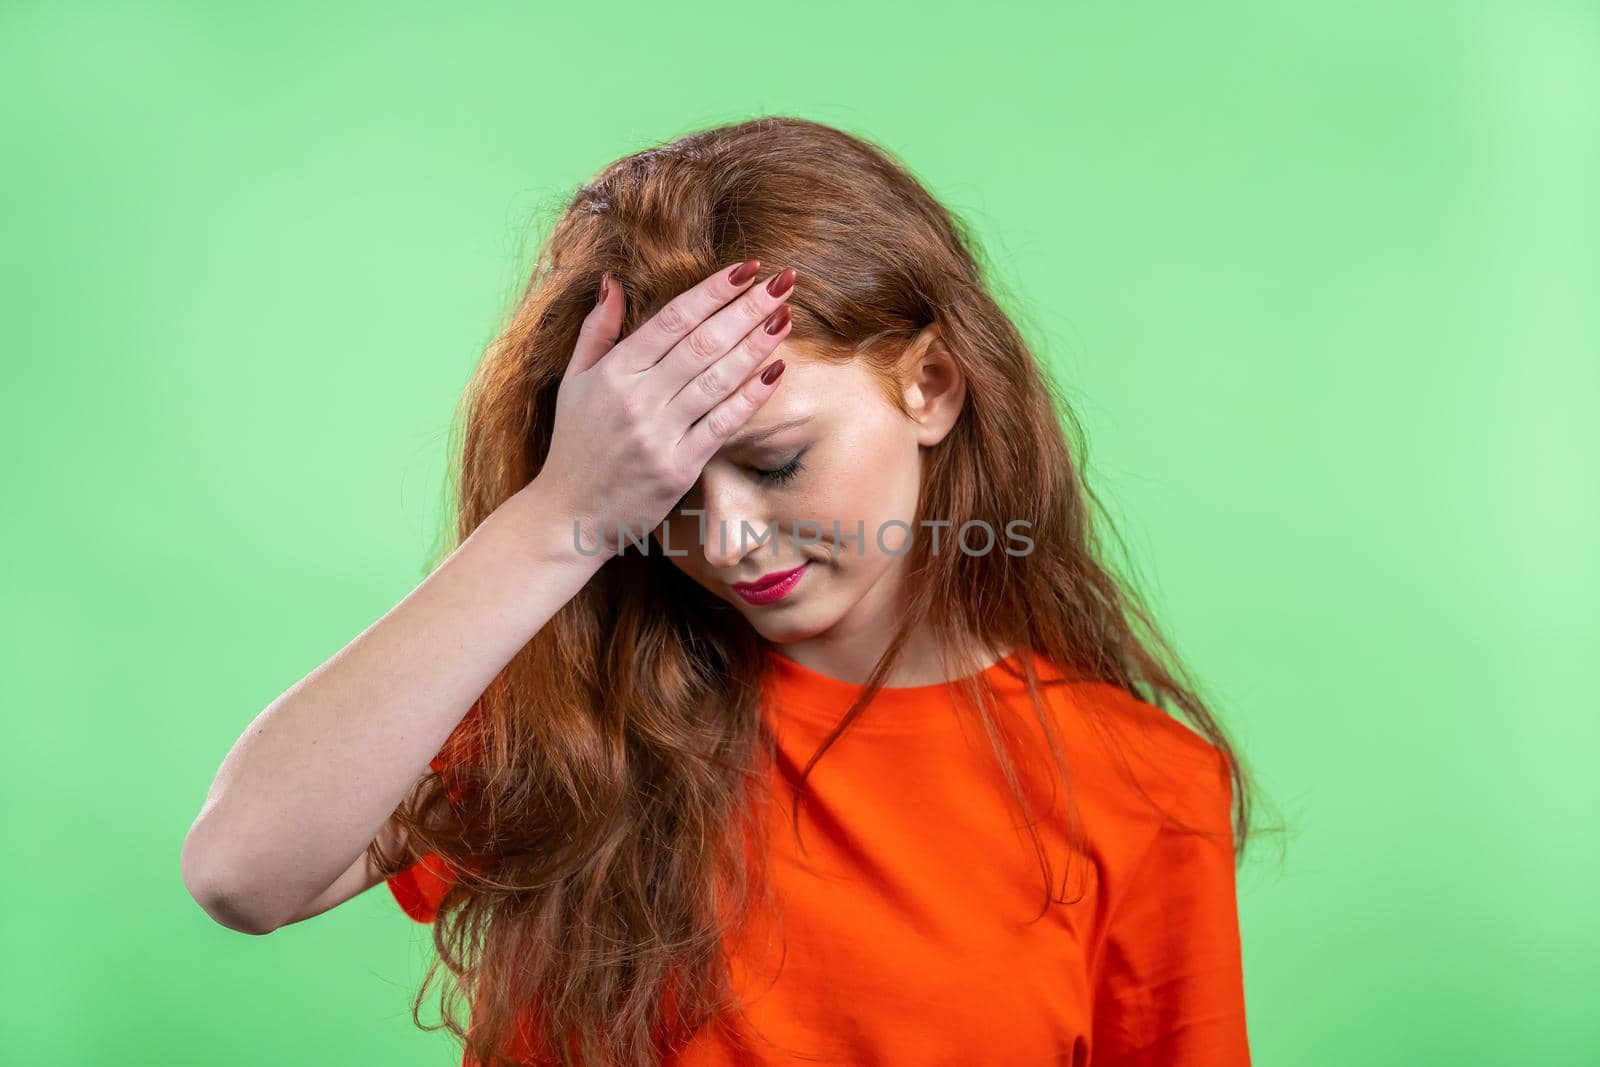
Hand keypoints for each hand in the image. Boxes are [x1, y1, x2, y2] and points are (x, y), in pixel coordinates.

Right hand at [535, 260, 795, 559]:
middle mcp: (637, 399)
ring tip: (785, 317)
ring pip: (717, 379)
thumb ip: (597, 331)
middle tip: (783, 282)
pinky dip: (751, 397)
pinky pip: (722, 424)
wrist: (569, 515)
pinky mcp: (678, 467)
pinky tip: (776, 371)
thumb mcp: (574, 382)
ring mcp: (659, 434)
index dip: (713, 291)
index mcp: (614, 372)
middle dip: (747, 308)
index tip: (747, 269)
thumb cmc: (575, 447)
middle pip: (703, 343)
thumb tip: (612, 280)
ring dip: (756, 345)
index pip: (672, 320)